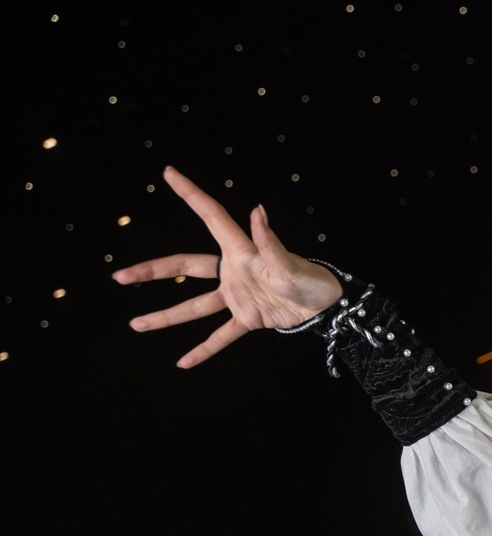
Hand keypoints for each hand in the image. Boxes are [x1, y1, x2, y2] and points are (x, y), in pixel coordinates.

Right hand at [111, 167, 343, 367]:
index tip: (169, 172)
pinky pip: (221, 336)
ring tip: (136, 324)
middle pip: (185, 267)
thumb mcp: (291, 264)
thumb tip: (257, 210)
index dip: (191, 194)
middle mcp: (233, 271)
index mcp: (242, 251)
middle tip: (120, 276)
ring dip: (166, 317)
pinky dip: (204, 349)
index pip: (211, 216)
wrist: (328, 306)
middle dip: (153, 271)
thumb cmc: (312, 279)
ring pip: (194, 307)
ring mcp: (237, 296)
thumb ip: (270, 242)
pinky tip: (184, 363)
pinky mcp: (247, 319)